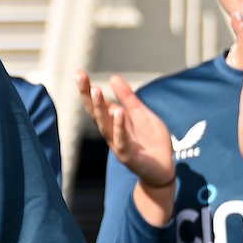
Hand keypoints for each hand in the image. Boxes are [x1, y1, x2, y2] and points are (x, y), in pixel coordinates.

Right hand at [76, 71, 176, 224]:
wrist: (163, 168)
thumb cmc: (151, 142)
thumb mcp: (142, 114)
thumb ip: (128, 98)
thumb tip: (113, 77)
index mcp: (113, 122)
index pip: (97, 104)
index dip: (87, 90)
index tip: (79, 74)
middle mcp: (111, 133)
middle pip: (95, 113)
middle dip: (87, 95)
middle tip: (80, 77)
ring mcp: (118, 145)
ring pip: (104, 126)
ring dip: (99, 109)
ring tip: (96, 90)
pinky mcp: (128, 156)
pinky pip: (121, 141)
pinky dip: (119, 127)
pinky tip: (118, 113)